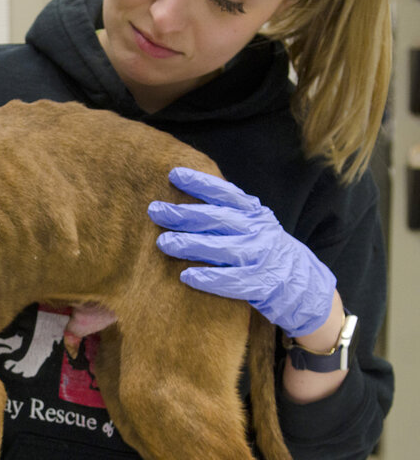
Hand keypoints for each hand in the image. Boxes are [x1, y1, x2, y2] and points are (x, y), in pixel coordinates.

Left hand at [148, 167, 335, 336]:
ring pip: (221, 248)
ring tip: (163, 242)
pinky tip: (186, 276)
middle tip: (155, 210)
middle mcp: (258, 230)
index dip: (199, 183)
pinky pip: (231, 280)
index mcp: (254, 213)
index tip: (173, 174)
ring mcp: (260, 257)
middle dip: (184, 213)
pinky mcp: (260, 284)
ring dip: (190, 244)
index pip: (225, 193)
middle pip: (217, 219)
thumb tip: (186, 200)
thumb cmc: (265, 251)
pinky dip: (208, 277)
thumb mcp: (254, 224)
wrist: (303, 285)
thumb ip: (228, 214)